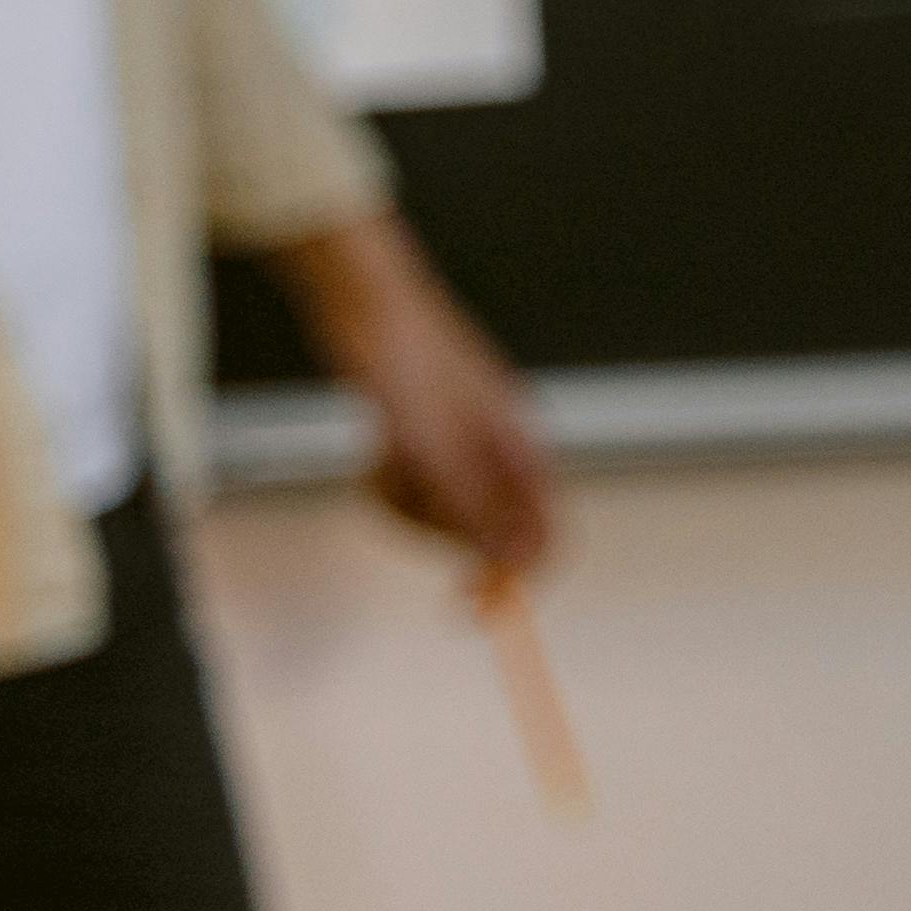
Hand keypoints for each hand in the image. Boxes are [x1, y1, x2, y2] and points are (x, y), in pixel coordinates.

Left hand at [272, 213, 560, 573]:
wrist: (365, 304)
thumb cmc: (407, 365)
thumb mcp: (435, 448)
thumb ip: (475, 511)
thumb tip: (509, 568)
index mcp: (524, 451)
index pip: (545, 536)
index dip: (512, 578)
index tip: (465, 606)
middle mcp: (502, 454)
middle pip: (485, 535)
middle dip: (437, 529)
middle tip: (403, 498)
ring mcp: (464, 447)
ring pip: (442, 516)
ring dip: (405, 504)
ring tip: (383, 463)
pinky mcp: (428, 441)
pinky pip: (414, 493)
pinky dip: (389, 484)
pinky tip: (376, 450)